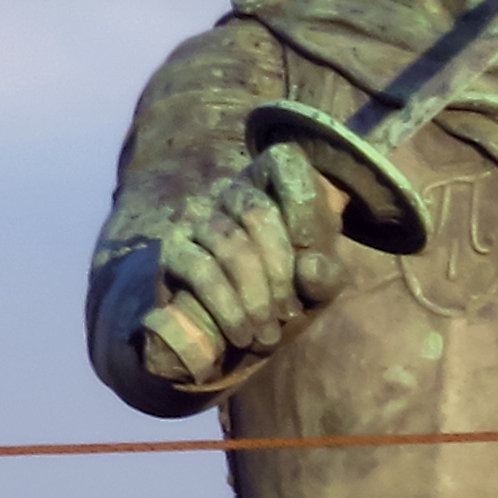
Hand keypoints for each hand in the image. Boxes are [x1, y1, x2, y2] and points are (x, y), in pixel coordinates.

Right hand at [131, 145, 346, 389]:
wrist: (228, 328)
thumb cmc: (281, 293)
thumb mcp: (314, 287)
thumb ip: (324, 276)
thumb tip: (311, 269)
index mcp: (271, 182)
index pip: (285, 162)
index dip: (303, 204)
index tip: (313, 252)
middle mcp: (230, 190)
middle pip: (258, 213)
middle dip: (280, 271)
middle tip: (289, 314)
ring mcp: (197, 216)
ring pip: (230, 246)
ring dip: (255, 297)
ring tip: (267, 335)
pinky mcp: (172, 249)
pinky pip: (201, 271)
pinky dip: (227, 307)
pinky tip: (241, 334)